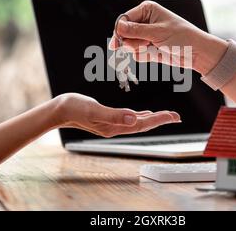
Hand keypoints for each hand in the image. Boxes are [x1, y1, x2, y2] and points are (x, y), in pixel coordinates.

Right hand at [53, 93, 180, 137]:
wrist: (59, 111)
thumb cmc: (74, 108)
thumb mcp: (93, 110)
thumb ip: (113, 115)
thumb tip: (134, 119)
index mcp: (114, 127)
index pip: (142, 124)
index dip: (158, 120)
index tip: (173, 116)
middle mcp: (115, 128)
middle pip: (143, 125)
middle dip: (160, 120)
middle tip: (176, 116)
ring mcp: (112, 125)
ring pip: (138, 122)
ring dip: (152, 119)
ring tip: (166, 116)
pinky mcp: (108, 119)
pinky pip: (129, 119)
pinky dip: (139, 116)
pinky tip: (144, 114)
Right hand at [109, 1, 227, 74]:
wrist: (195, 52)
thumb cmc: (182, 37)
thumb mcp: (157, 32)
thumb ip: (136, 30)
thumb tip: (118, 28)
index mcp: (146, 10)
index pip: (124, 19)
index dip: (120, 31)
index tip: (119, 41)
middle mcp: (144, 21)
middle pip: (124, 33)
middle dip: (131, 42)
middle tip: (144, 44)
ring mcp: (145, 35)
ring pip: (129, 45)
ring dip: (139, 50)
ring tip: (153, 47)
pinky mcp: (148, 48)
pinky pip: (136, 55)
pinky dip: (145, 56)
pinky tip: (156, 53)